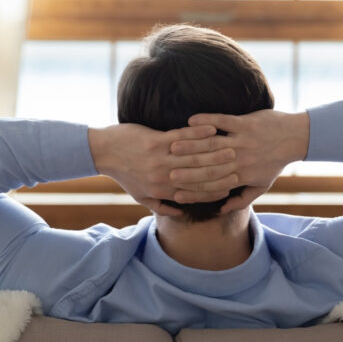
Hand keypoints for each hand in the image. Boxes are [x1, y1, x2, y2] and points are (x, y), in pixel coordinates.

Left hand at [88, 123, 239, 215]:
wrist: (103, 152)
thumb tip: (181, 214)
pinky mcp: (155, 141)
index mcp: (162, 191)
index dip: (216, 190)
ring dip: (215, 150)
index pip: (196, 193)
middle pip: (199, 175)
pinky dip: (198, 133)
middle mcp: (163, 177)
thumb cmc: (124, 174)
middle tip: (239, 164)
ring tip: (232, 145)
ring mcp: (160, 159)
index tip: (232, 185)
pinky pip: (182, 137)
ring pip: (194, 157)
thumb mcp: (141, 196)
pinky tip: (212, 127)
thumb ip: (162, 206)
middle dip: (221, 170)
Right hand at [169, 110, 309, 213]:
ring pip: (212, 145)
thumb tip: (221, 210)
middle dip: (185, 168)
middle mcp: (241, 160)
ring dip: (191, 145)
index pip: (212, 186)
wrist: (296, 137)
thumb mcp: (261, 185)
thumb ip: (241, 199)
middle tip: (165, 169)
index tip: (174, 191)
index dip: (192, 189)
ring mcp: (243, 140)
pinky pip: (223, 121)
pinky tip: (190, 120)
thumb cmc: (275, 162)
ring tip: (172, 146)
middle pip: (208, 166)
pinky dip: (206, 121)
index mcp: (242, 177)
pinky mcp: (246, 123)